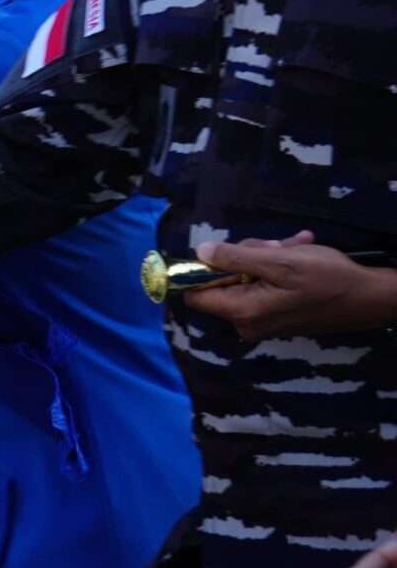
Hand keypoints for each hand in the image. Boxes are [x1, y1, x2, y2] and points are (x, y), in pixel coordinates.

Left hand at [185, 234, 396, 339]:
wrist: (371, 298)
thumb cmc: (327, 279)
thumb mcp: (279, 262)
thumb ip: (235, 258)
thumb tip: (199, 252)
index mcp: (242, 312)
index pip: (195, 295)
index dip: (198, 271)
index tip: (217, 251)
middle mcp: (247, 322)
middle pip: (224, 281)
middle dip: (246, 256)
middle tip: (275, 245)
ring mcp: (263, 320)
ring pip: (247, 277)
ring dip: (267, 256)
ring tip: (295, 245)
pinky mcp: (278, 314)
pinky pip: (265, 284)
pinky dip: (279, 266)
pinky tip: (301, 248)